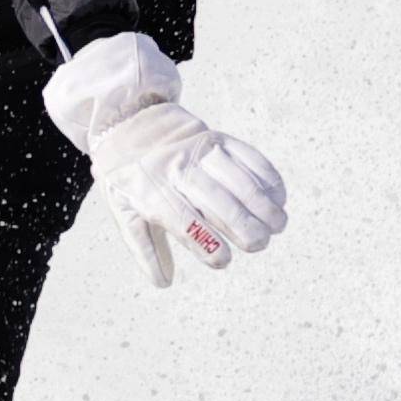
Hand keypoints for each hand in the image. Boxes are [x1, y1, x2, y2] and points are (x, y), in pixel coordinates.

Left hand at [42, 31, 286, 287]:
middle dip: (243, 226)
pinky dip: (267, 177)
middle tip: (259, 245)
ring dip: (262, 204)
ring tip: (278, 226)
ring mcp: (200, 149)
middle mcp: (177, 168)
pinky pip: (248, 156)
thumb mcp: (122, 209)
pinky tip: (279, 198)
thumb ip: (143, 248)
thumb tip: (164, 282)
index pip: (183, 221)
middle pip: (217, 200)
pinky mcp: (217, 137)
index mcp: (151, 190)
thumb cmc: (126, 174)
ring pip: (238, 178)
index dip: (205, 243)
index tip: (223, 261)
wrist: (127, 119)